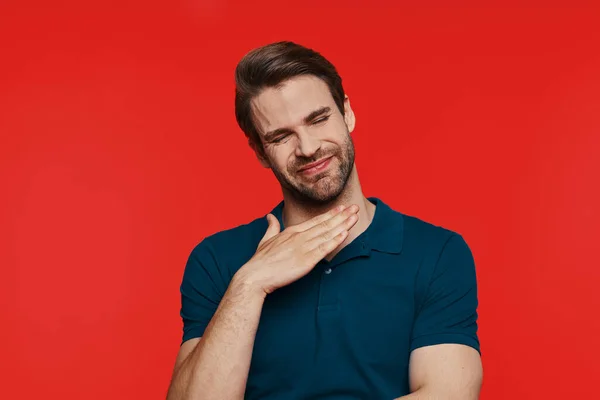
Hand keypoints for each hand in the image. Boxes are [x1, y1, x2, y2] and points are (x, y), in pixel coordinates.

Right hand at [236, 204, 359, 295]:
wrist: (256, 275)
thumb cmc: (260, 260)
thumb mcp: (266, 239)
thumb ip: (271, 227)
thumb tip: (270, 216)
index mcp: (292, 231)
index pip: (316, 221)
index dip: (331, 214)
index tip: (342, 208)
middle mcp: (300, 237)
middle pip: (325, 224)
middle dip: (342, 216)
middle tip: (355, 208)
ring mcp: (303, 248)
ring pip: (327, 234)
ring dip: (343, 225)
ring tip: (355, 217)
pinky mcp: (306, 261)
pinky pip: (324, 249)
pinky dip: (335, 240)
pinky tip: (344, 234)